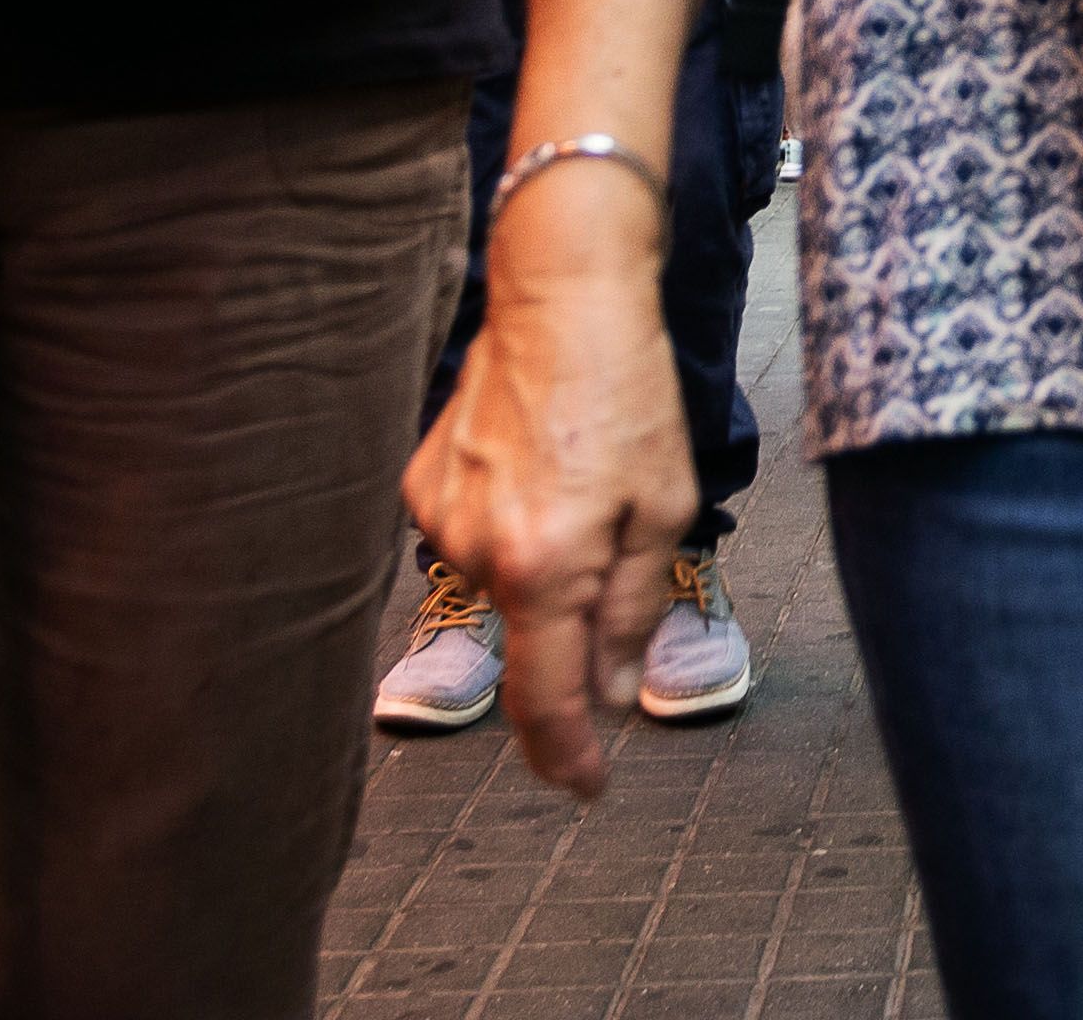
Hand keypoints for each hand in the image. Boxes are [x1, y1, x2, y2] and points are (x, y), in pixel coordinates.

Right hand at [412, 166, 698, 799]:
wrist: (560, 295)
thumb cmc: (625, 392)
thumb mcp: (662, 506)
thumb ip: (634, 610)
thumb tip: (612, 696)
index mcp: (546, 566)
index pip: (547, 699)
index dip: (567, 755)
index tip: (584, 786)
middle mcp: (477, 554)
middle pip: (533, 634)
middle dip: (574, 620)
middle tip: (615, 538)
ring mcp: (438, 520)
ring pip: (505, 582)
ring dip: (543, 559)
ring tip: (578, 476)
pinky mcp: (420, 488)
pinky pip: (474, 536)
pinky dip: (509, 521)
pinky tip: (536, 463)